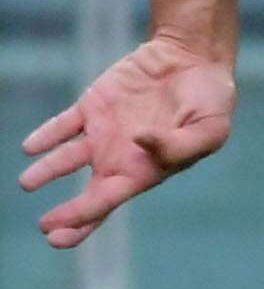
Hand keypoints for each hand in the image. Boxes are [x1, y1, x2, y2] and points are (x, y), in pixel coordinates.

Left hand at [21, 35, 233, 248]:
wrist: (195, 57)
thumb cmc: (212, 98)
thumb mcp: (211, 127)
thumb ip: (180, 144)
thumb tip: (140, 142)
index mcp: (149, 169)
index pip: (112, 201)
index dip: (85, 218)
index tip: (61, 232)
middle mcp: (122, 157)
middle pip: (89, 193)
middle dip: (66, 215)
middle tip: (47, 227)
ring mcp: (104, 132)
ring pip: (67, 159)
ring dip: (46, 171)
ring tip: (27, 183)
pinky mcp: (93, 105)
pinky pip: (63, 124)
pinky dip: (46, 136)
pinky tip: (30, 148)